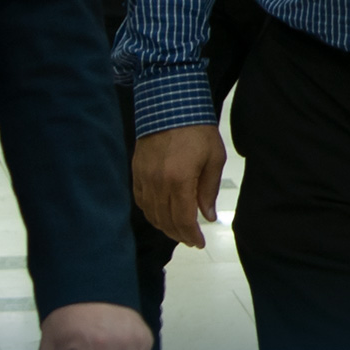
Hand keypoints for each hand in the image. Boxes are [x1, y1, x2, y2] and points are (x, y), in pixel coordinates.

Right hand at [132, 124, 225, 248]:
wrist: (170, 106)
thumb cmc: (198, 131)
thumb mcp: (214, 158)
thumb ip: (209, 190)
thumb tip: (207, 216)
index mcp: (179, 180)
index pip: (183, 218)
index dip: (191, 235)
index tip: (200, 243)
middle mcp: (157, 184)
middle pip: (165, 220)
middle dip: (179, 234)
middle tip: (191, 240)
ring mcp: (143, 179)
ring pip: (151, 214)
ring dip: (164, 227)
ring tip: (179, 231)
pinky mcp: (136, 173)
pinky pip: (141, 201)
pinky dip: (151, 213)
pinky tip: (161, 215)